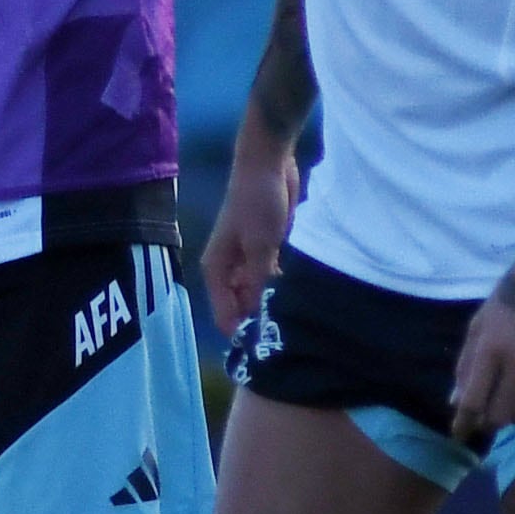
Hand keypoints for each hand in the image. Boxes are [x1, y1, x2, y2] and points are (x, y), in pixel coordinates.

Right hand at [203, 145, 297, 335]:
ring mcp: (247, 260)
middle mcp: (228, 269)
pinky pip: (270, 278)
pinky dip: (280, 287)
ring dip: (271, 303)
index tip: (266, 348)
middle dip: (258, 320)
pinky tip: (298, 296)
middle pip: (240, 306)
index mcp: (216, 269)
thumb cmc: (257, 204)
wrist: (268, 164)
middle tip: (287, 337)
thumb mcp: (260, 246)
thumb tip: (258, 316)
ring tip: (294, 320)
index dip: (242, 332)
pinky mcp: (265, 250)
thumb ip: (259, 282)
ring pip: (256, 293)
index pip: (225, 314)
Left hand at [448, 269, 514, 440]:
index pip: (472, 400)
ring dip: (514, 416)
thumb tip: (456, 401)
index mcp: (489, 350)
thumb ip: (466, 365)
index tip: (458, 435)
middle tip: (486, 416)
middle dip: (488, 422)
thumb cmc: (507, 301)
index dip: (463, 423)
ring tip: (511, 403)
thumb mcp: (477, 327)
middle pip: (499, 415)